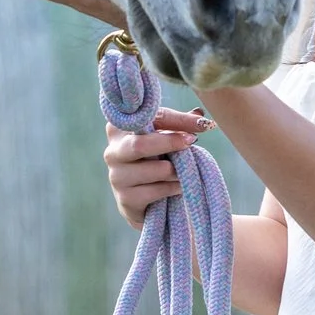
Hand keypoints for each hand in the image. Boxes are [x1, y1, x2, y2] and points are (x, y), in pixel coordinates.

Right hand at [105, 106, 210, 225]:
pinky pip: (158, 191)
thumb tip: (199, 114)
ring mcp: (117, 177)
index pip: (148, 118)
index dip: (177, 119)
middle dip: (170, 143)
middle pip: (140, 144)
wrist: (141, 200)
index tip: (201, 123)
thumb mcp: (164, 139)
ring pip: (157, 170)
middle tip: (192, 142)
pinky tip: (177, 187)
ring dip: (177, 170)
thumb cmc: (154, 161)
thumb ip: (178, 125)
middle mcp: (112, 152)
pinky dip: (174, 188)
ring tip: (182, 171)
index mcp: (118, 129)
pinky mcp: (126, 199)